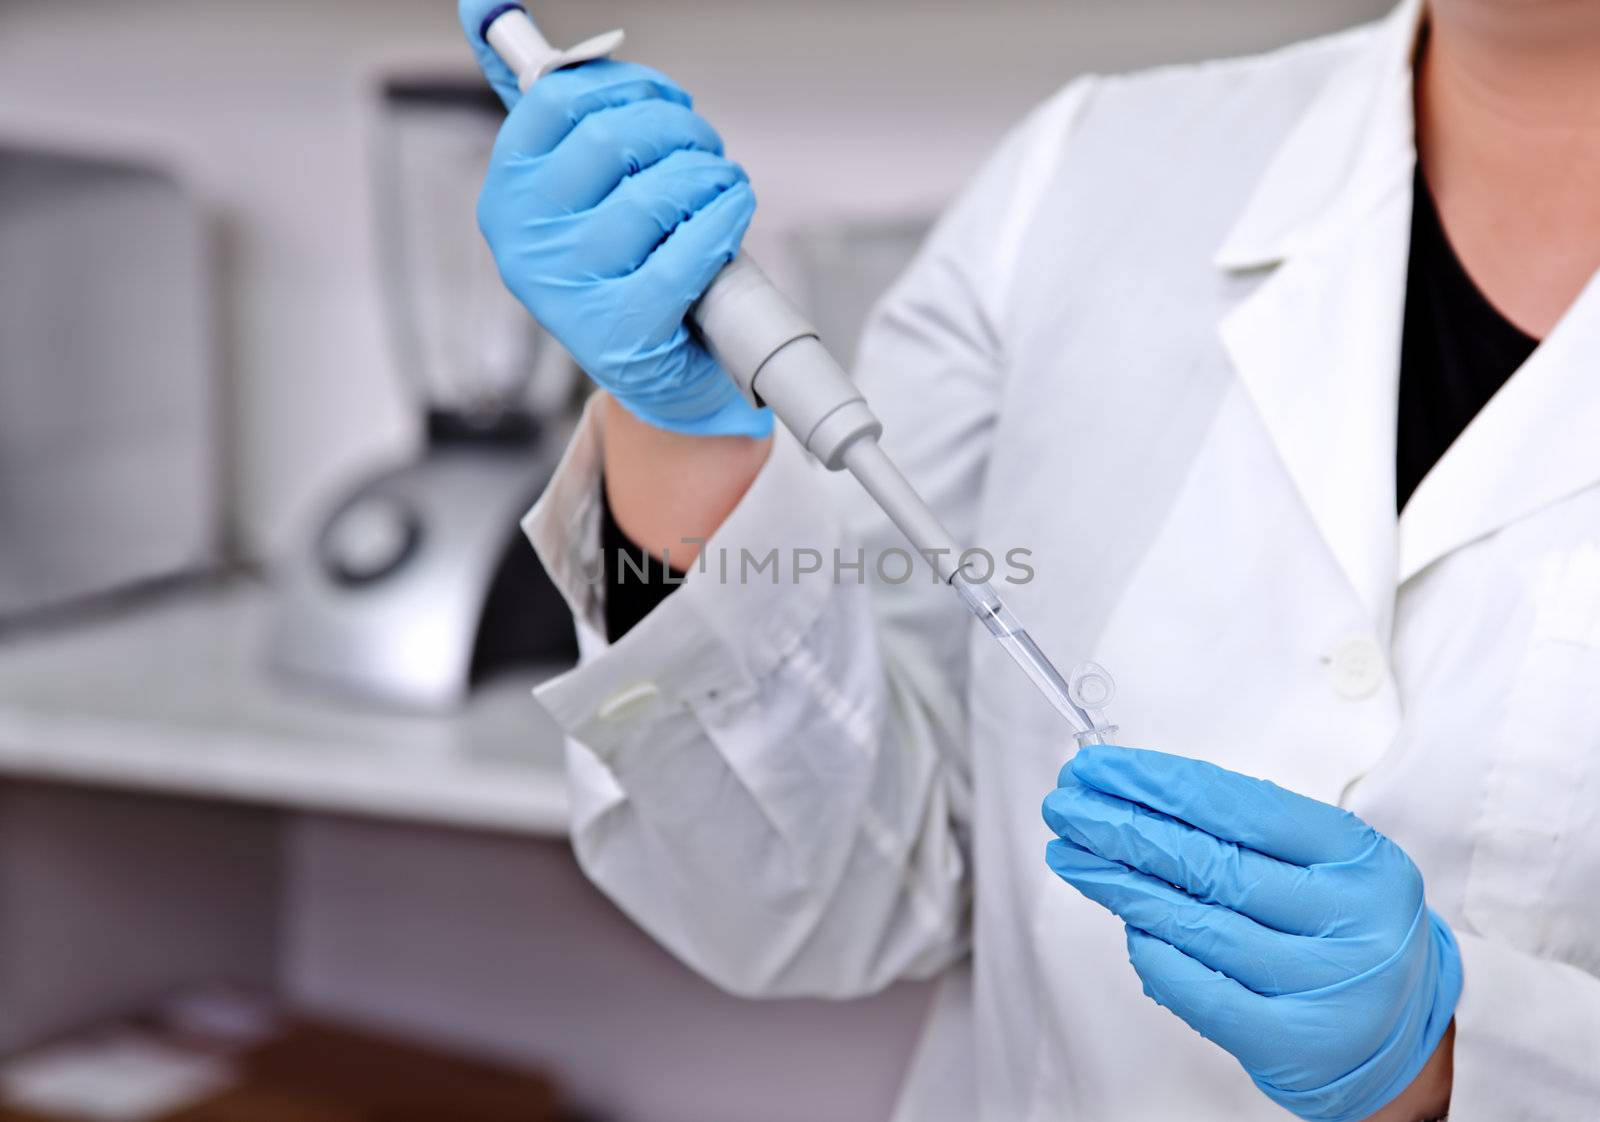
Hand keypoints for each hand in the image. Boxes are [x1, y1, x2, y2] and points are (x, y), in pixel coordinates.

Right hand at [460, 0, 769, 437]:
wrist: (659, 373)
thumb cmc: (623, 263)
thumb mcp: (571, 184)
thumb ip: (539, 96)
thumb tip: (482, 2)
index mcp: (507, 193)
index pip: (558, 98)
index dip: (628, 85)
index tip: (664, 100)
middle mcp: (525, 244)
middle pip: (610, 139)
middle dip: (678, 130)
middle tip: (703, 148)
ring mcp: (569, 293)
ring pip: (654, 194)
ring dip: (710, 176)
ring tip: (722, 186)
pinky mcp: (622, 333)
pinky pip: (686, 252)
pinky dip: (724, 218)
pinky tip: (732, 212)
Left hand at [1041, 746, 1461, 1121]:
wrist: (1393, 1036)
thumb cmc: (1343, 931)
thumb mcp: (1324, 864)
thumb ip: (1246, 833)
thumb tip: (1136, 797)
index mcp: (1362, 859)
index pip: (1242, 806)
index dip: (1160, 784)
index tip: (1101, 769)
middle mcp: (1351, 919)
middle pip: (1211, 861)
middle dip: (1124, 827)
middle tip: (1066, 806)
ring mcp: (1324, 984)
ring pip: (1196, 922)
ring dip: (1119, 883)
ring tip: (1070, 853)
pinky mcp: (1289, 1039)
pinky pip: (1197, 986)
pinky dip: (1151, 950)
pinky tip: (1120, 920)